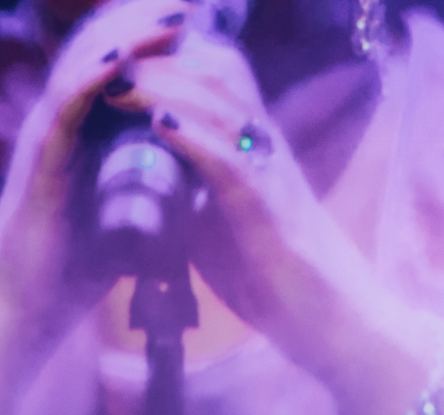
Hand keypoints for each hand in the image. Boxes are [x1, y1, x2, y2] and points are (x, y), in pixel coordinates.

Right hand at [0, 1, 191, 348]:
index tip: (196, 20)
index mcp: (80, 135)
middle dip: (141, 22)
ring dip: (126, 35)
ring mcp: (43, 141)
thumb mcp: (126, 219)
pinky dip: (93, 77)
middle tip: (188, 1)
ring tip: (171, 13)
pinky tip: (124, 56)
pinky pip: (64, 107)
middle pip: (96, 51)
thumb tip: (192, 183)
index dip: (150, 39)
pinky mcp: (36, 164)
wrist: (24, 314)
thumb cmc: (71, 273)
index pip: (113, 69)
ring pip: (81, 67)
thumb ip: (150, 192)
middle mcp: (57, 127)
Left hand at [106, 22, 424, 397]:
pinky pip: (231, 164)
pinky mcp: (271, 216)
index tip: (119, 57)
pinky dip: (193, 138)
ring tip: (119, 82)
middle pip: (220, 75)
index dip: (172, 58)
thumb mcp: (221, 230)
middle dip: (162, 61)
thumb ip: (188, 198)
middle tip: (108, 59)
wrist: (336, 328)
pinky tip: (159, 124)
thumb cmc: (281, 283)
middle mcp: (268, 153)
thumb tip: (141, 186)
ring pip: (223, 109)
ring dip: (167, 89)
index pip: (219, 78)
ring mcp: (272, 179)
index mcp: (256, 152)